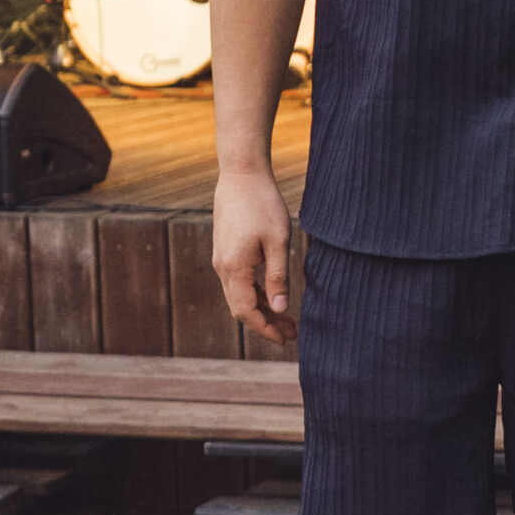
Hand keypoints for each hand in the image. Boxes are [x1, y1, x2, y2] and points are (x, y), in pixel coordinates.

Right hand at [212, 167, 296, 342]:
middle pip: (241, 308)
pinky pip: (238, 283)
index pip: (246, 311)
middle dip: (265, 324)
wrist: (241, 176)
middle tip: (292, 333)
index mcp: (235, 267)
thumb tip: (282, 309)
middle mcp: (222, 267)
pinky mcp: (225, 252)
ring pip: (239, 296)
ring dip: (261, 310)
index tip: (286, 338)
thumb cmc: (263, 205)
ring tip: (287, 320)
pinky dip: (255, 295)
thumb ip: (278, 277)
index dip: (265, 328)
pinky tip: (273, 298)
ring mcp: (221, 260)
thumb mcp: (278, 241)